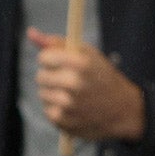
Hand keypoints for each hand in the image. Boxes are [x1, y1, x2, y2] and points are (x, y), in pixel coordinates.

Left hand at [26, 27, 144, 141]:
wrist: (123, 110)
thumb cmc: (102, 77)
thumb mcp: (87, 54)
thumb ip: (57, 43)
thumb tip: (30, 33)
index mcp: (81, 63)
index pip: (44, 57)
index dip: (51, 59)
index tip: (61, 63)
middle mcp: (75, 84)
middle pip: (41, 76)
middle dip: (51, 77)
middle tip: (68, 81)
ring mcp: (70, 105)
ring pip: (43, 94)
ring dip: (53, 94)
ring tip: (72, 95)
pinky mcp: (66, 122)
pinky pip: (48, 111)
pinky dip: (57, 110)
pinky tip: (73, 108)